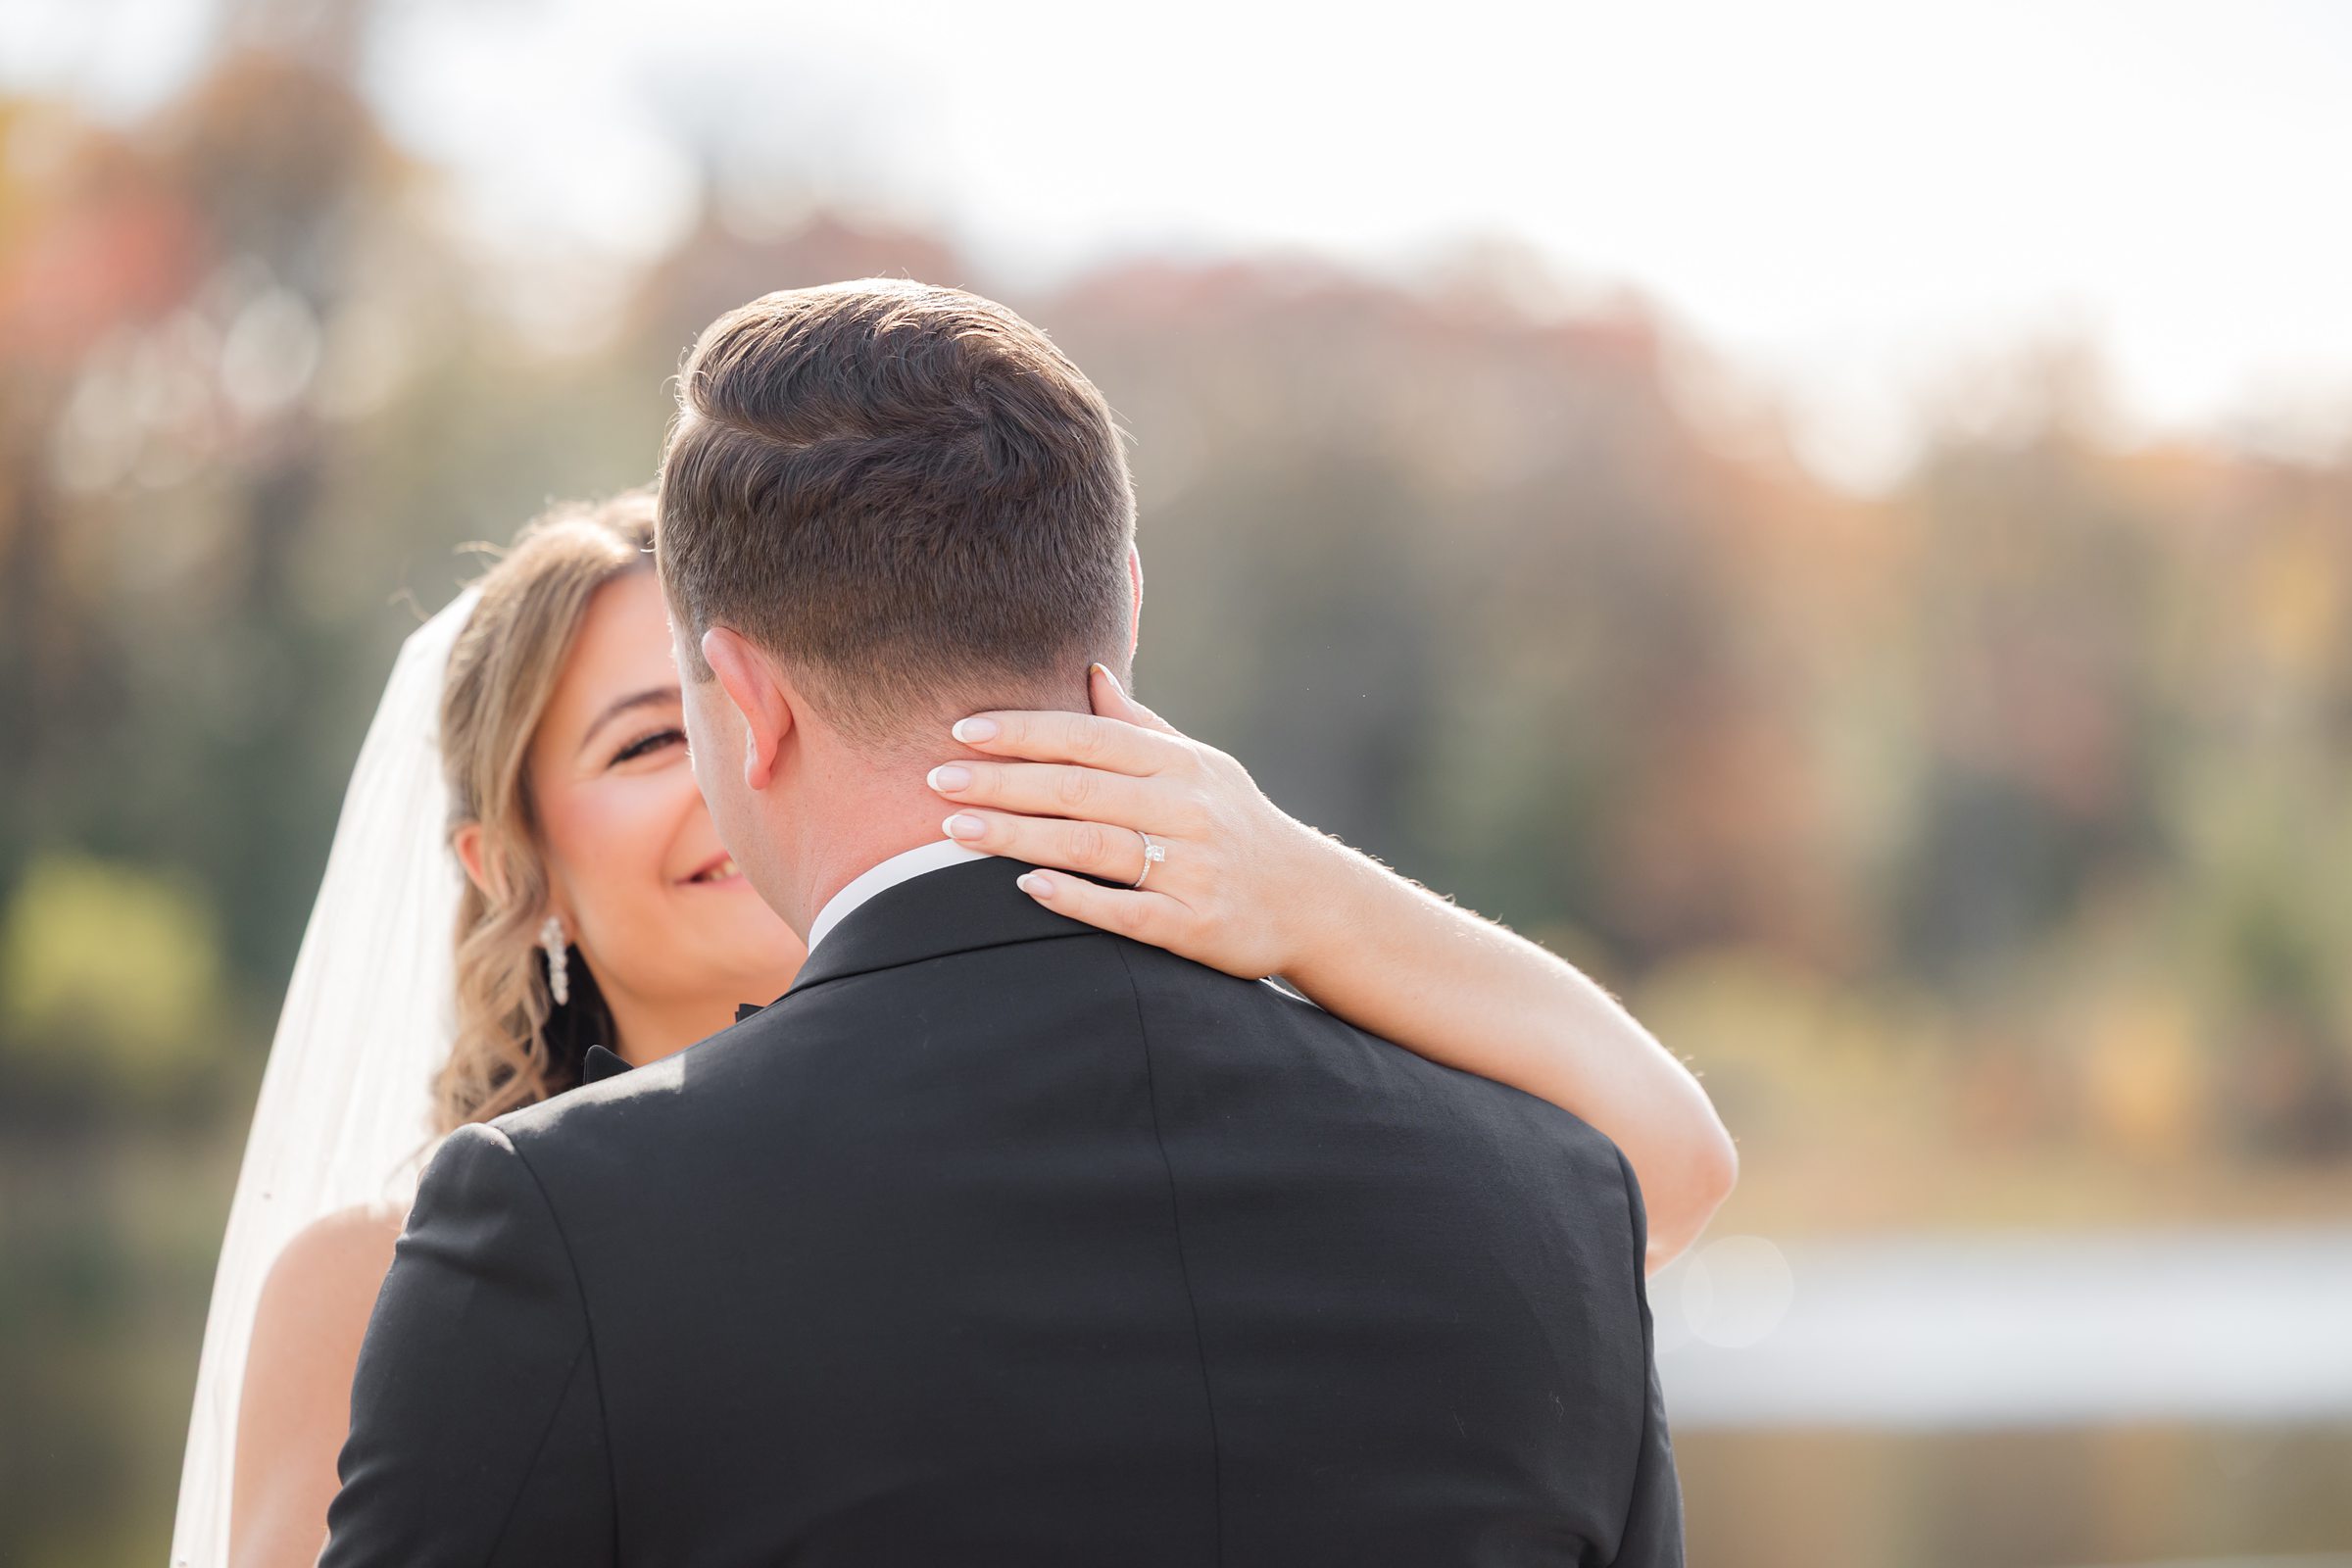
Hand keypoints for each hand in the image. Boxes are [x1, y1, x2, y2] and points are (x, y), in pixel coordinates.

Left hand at [926, 665, 1331, 979]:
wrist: (1311, 901)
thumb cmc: (1238, 826)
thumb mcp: (1201, 767)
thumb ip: (1140, 728)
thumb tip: (1090, 672)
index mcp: (1180, 766)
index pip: (1089, 738)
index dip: (1024, 731)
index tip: (963, 730)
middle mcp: (1186, 810)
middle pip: (1078, 789)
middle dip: (1003, 782)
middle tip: (935, 779)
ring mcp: (1191, 869)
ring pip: (1092, 846)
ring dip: (1019, 836)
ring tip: (955, 830)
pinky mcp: (1195, 925)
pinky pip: (1126, 910)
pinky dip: (1077, 897)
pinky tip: (1027, 888)